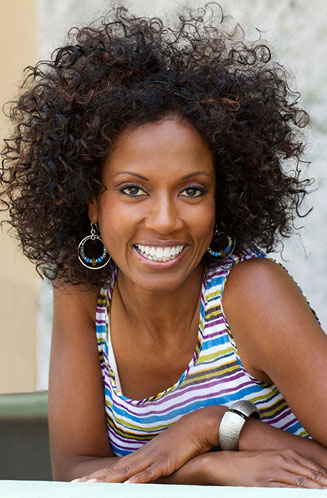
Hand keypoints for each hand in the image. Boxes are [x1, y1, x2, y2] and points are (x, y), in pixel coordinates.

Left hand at [74, 405, 224, 482]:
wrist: (199, 426)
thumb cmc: (182, 441)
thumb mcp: (164, 455)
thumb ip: (152, 466)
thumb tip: (142, 476)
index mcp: (141, 456)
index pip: (114, 469)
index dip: (97, 476)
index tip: (80, 481)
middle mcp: (143, 457)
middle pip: (114, 471)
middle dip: (95, 479)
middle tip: (75, 485)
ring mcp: (153, 459)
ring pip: (126, 472)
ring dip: (108, 480)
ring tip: (91, 486)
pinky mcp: (167, 462)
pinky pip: (151, 473)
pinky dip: (139, 480)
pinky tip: (128, 487)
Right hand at [202, 449, 326, 487]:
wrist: (224, 463)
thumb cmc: (249, 462)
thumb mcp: (272, 458)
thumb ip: (289, 465)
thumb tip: (306, 475)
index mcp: (285, 454)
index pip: (314, 468)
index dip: (325, 478)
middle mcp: (281, 461)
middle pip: (311, 476)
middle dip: (323, 485)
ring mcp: (273, 473)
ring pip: (302, 485)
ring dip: (316, 491)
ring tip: (324, 494)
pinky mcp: (264, 485)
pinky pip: (285, 492)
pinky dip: (298, 494)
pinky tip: (306, 496)